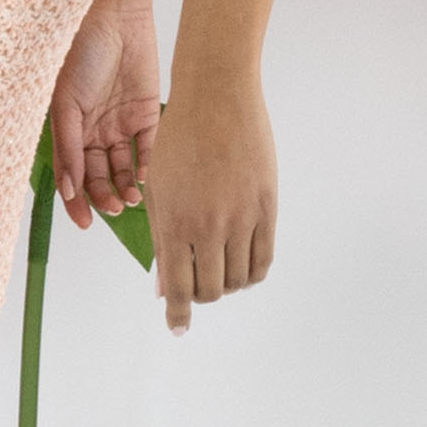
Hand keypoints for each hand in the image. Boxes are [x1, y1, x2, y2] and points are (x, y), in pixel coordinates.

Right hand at [48, 0, 159, 229]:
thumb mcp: (66, 104)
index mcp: (68, 128)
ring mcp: (119, 122)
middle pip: (97, 175)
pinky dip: (146, 165)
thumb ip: (68, 148)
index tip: (85, 222)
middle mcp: (93, 129)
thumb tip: (67, 190)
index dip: (76, 200)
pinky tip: (144, 177)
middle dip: (104, 195)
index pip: (71, 173)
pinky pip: (147, 147)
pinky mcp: (146, 112)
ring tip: (131, 198)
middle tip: (115, 208)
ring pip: (122, 166)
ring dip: (125, 185)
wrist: (115, 15)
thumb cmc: (80, 53)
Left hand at [144, 76, 275, 333]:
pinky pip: (263, 259)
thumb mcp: (159, 189)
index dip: (177, 314)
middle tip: (195, 282)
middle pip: (210, 289)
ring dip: (226, 283)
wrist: (218, 98)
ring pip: (238, 279)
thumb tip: (162, 287)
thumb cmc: (180, 138)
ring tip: (218, 268)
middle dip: (199, 294)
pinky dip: (251, 272)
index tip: (177, 328)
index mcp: (176, 222)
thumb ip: (162, 240)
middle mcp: (210, 226)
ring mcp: (242, 218)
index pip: (177, 287)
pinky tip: (242, 265)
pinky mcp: (267, 208)